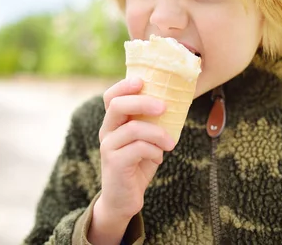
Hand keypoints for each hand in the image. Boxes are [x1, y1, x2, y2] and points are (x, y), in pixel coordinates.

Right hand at [88, 78, 174, 243]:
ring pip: (133, 128)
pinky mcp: (114, 163)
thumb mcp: (146, 141)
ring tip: (170, 143)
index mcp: (114, 123)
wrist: (123, 200)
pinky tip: (159, 158)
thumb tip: (174, 102)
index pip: (111, 97)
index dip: (123, 85)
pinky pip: (138, 149)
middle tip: (164, 106)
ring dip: (157, 133)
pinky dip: (154, 151)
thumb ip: (151, 123)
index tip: (142, 80)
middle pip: (117, 106)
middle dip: (143, 102)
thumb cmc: (137, 166)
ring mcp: (108, 147)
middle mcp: (107, 131)